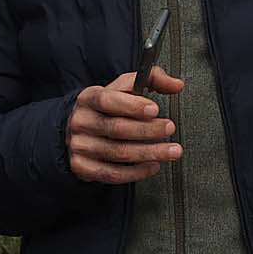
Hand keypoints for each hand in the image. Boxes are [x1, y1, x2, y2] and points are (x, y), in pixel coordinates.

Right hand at [65, 65, 186, 185]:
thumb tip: (176, 85)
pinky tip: (153, 165)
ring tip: (171, 150)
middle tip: (169, 128)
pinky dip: (136, 172)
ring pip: (118, 152)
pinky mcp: (82, 167)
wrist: (76, 131)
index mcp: (89, 98)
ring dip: (149, 153)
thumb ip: (151, 80)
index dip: (131, 105)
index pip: (107, 100)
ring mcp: (80, 146)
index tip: (154, 109)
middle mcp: (81, 121)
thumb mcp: (123, 88)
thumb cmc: (105, 108)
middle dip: (148, 130)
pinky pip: (112, 173)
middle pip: (116, 128)